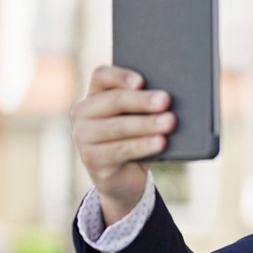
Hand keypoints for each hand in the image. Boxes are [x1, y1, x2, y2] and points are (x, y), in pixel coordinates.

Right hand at [70, 65, 174, 223]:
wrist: (125, 177)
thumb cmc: (136, 138)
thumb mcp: (140, 118)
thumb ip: (148, 105)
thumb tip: (170, 97)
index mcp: (95, 94)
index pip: (102, 75)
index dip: (121, 76)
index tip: (141, 81)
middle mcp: (83, 112)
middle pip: (114, 100)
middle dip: (142, 101)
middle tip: (166, 100)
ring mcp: (83, 136)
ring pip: (118, 126)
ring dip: (146, 124)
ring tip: (169, 122)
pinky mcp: (90, 158)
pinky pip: (120, 149)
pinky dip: (143, 145)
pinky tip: (160, 142)